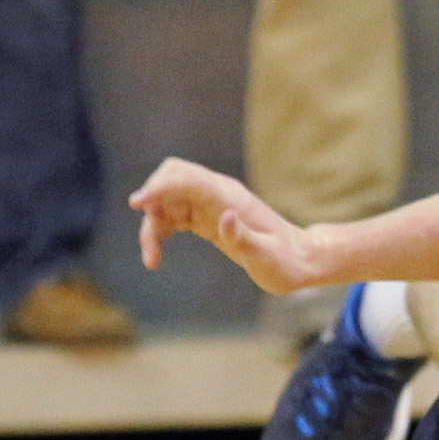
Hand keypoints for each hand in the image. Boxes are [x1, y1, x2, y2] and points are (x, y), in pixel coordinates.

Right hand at [128, 157, 326, 290]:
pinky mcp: (206, 220)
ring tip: (152, 260)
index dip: (160, 186)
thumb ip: (244, 237)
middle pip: (172, 178)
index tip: (137, 203)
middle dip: (151, 198)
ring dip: (151, 226)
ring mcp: (210, 206)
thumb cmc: (285, 261)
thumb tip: (224, 215)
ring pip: (166, 201)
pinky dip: (157, 233)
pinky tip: (155, 257)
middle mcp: (218, 195)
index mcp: (231, 197)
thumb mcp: (266, 255)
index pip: (187, 178)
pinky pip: (171, 217)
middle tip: (148, 235)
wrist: (299, 261)